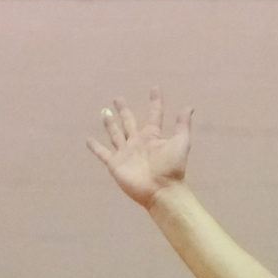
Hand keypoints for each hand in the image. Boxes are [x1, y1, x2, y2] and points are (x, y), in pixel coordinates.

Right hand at [88, 91, 192, 208]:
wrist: (161, 190)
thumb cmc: (172, 167)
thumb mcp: (180, 142)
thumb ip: (182, 124)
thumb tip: (189, 106)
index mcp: (153, 136)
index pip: (154, 114)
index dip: (155, 102)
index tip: (155, 88)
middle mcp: (138, 142)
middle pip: (129, 122)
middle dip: (124, 111)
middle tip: (118, 98)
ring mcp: (125, 152)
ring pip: (115, 134)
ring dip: (110, 123)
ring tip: (104, 112)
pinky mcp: (115, 163)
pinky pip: (103, 153)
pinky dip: (95, 147)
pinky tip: (88, 139)